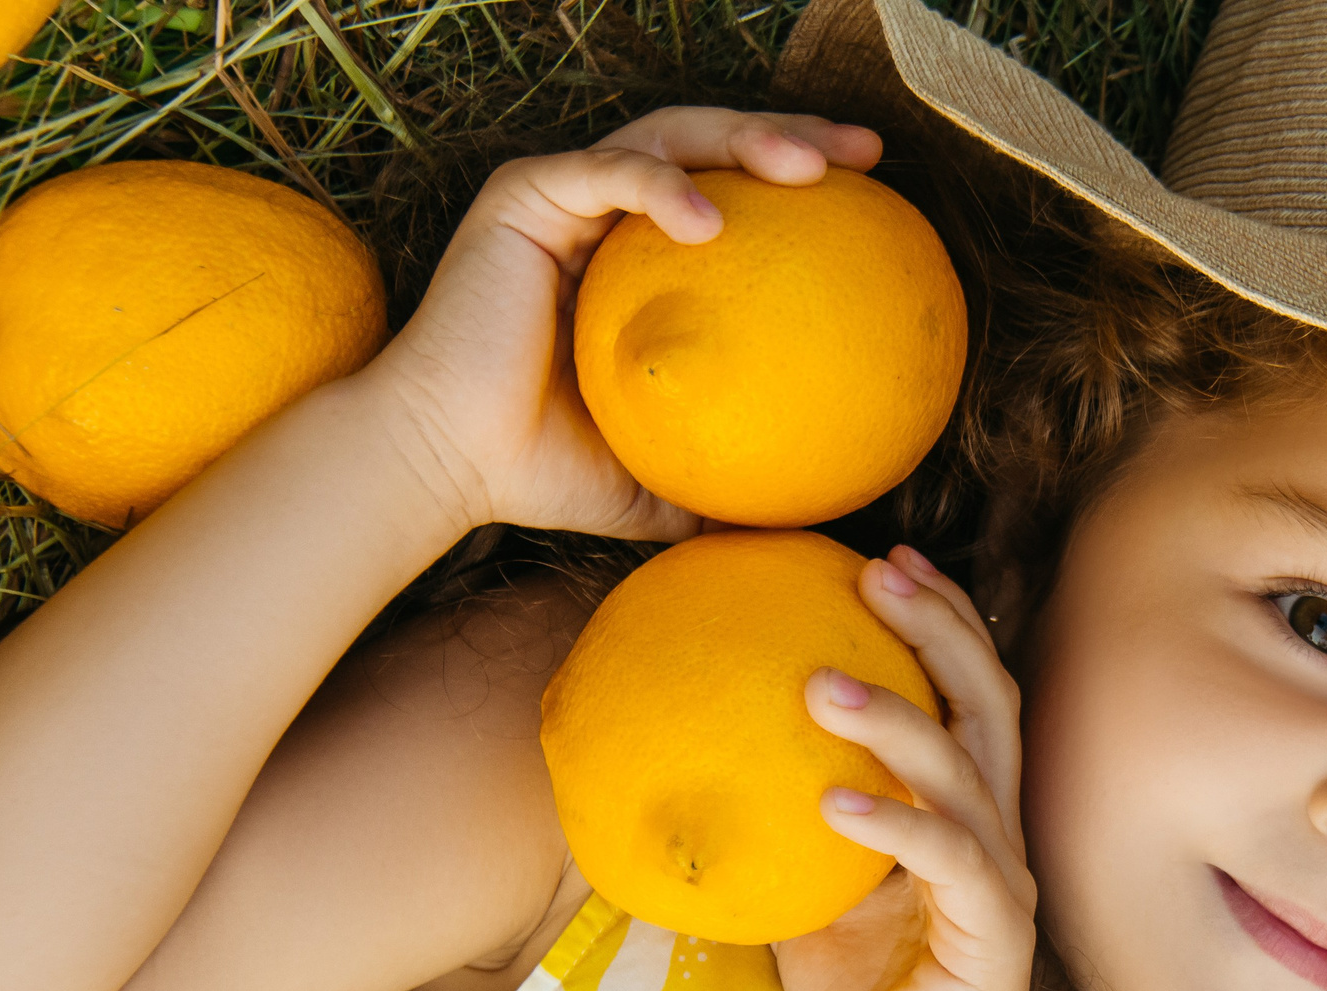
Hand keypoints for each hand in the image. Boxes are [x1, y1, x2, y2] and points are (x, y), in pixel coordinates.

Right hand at [358, 106, 882, 538]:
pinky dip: (662, 185)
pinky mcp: (522, 197)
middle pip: (713, 143)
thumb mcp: (671, 479)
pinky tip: (714, 218)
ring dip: (744, 138)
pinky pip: (605, 172)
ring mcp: (562, 198)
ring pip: (667, 134)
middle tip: (866, 151)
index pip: (734, 195)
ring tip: (810, 167)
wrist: (450, 467)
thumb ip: (737, 479)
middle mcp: (604, 215)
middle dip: (794, 134)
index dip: (803, 183)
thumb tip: (820, 520)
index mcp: (640, 261)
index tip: (876, 197)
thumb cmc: (549, 474)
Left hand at [772, 547, 1037, 990]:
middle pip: (987, 705)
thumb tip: (693, 760)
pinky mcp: (995, 941)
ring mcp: (1003, 885)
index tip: (885, 562)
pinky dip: (897, 824)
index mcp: (966, 816)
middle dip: (938, 631)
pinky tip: (835, 801)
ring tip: (819, 682)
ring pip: (967, 774)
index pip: (967, 697)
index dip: (939, 623)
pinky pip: (953, 865)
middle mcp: (999, 835)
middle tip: (875, 575)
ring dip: (897, 718)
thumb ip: (784, 827)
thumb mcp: (808, 897)